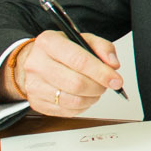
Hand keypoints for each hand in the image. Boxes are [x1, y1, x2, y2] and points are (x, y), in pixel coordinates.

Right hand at [5, 30, 122, 114]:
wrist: (34, 61)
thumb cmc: (60, 51)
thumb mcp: (81, 39)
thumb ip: (102, 47)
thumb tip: (113, 65)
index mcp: (48, 42)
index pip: (79, 60)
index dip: (102, 73)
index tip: (116, 80)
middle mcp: (37, 63)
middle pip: (76, 83)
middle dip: (98, 87)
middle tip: (106, 85)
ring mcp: (34, 85)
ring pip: (73, 101)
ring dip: (91, 98)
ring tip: (94, 90)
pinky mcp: (36, 102)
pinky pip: (67, 111)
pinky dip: (82, 107)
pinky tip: (83, 97)